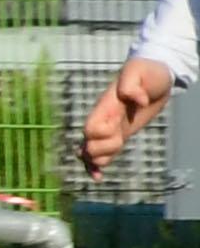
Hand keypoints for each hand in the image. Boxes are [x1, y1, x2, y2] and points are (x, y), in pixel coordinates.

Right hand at [85, 56, 173, 178]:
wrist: (157, 76)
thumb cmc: (148, 71)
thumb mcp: (139, 71)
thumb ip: (132, 84)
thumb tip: (136, 100)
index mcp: (106, 107)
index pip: (92, 128)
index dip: (102, 135)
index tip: (118, 129)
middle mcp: (104, 119)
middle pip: (90, 144)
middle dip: (103, 150)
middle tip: (120, 140)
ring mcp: (110, 127)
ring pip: (92, 151)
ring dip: (99, 160)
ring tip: (107, 162)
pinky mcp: (119, 134)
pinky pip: (102, 153)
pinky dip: (96, 166)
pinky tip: (98, 176)